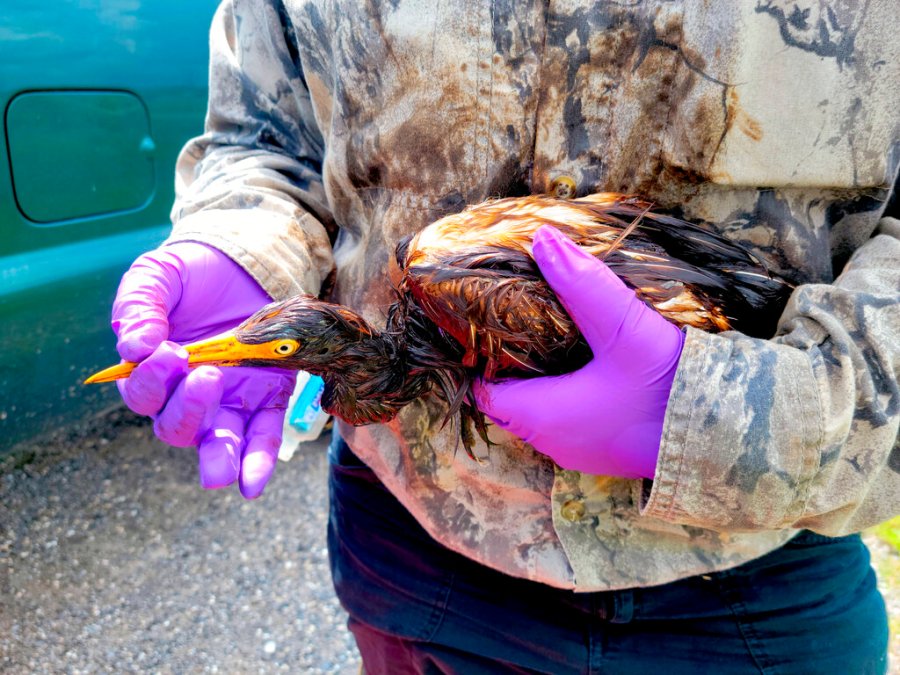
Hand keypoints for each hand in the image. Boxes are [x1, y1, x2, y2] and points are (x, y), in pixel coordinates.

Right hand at [112, 242, 295, 497]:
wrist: (243, 261)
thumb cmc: (189, 274)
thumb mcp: (157, 276)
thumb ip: (140, 307)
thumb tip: (134, 347)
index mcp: (154, 372)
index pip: (144, 393)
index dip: (152, 379)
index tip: (168, 350)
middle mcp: (187, 395)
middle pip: (175, 426)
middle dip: (187, 410)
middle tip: (206, 376)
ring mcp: (229, 400)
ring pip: (217, 442)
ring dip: (219, 459)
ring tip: (221, 472)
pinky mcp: (267, 397)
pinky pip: (261, 437)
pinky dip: (257, 462)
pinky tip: (252, 484)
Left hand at [473, 225, 684, 478]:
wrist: (736, 437)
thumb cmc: (672, 389)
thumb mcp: (625, 328)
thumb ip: (582, 284)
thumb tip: (542, 240)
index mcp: (543, 416)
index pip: (483, 391)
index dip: (477, 357)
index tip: (483, 323)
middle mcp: (554, 442)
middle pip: (509, 401)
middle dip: (506, 364)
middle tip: (513, 319)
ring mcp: (582, 452)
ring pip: (539, 413)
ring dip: (537, 379)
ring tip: (545, 334)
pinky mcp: (608, 451)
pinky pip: (569, 421)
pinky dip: (564, 394)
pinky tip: (583, 364)